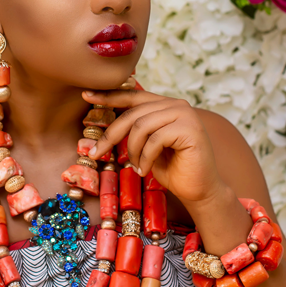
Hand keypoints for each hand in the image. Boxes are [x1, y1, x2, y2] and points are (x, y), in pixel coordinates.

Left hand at [82, 89, 226, 203]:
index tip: (86, 96)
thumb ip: (135, 129)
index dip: (108, 96)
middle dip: (111, 135)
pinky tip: (146, 170)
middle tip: (96, 153)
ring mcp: (185, 115)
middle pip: (133, 113)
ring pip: (141, 126)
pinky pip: (155, 140)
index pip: (133, 96)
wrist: (199, 190)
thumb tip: (107, 122)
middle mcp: (177, 104)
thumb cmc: (172, 169)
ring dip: (132, 151)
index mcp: (165, 105)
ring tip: (136, 166)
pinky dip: (145, 158)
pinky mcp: (190, 129)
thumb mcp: (147, 145)